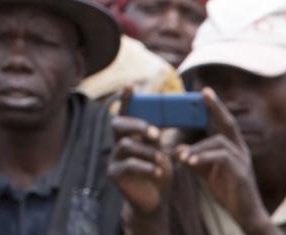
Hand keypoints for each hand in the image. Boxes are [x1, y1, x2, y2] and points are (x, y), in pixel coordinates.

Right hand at [109, 88, 174, 216]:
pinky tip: (158, 172)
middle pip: (117, 124)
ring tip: (162, 160)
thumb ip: (160, 138)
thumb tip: (172, 120)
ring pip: (126, 146)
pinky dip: (145, 167)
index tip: (131, 85)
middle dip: (136, 125)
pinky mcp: (114, 174)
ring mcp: (113, 158)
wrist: (155, 200)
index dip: (127, 99)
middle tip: (155, 133)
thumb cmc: (158, 171)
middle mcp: (117, 142)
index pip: (125, 112)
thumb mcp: (162, 151)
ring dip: (148, 152)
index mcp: (130, 134)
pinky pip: (127, 165)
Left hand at [175, 88, 271, 231]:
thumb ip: (193, 158)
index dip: (215, 107)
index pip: (223, 122)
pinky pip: (221, 158)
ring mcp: (242, 160)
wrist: (245, 213)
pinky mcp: (240, 172)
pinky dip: (204, 158)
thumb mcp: (206, 171)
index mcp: (232, 147)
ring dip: (197, 147)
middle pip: (228, 123)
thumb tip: (175, 149)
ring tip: (181, 156)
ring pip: (218, 142)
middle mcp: (240, 149)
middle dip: (217, 107)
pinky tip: (189, 162)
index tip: (205, 91)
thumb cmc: (227, 190)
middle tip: (205, 93)